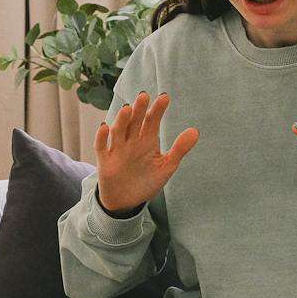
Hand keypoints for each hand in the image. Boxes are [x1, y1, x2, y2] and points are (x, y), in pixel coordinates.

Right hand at [94, 91, 199, 213]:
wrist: (127, 201)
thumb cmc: (147, 181)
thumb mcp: (166, 166)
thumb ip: (179, 149)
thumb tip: (195, 131)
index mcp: (147, 140)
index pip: (152, 120)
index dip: (157, 109)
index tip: (164, 98)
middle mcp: (131, 141)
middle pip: (134, 121)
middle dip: (139, 109)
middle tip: (144, 96)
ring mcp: (117, 150)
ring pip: (118, 131)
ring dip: (122, 120)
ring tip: (127, 109)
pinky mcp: (105, 161)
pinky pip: (101, 147)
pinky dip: (101, 137)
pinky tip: (105, 127)